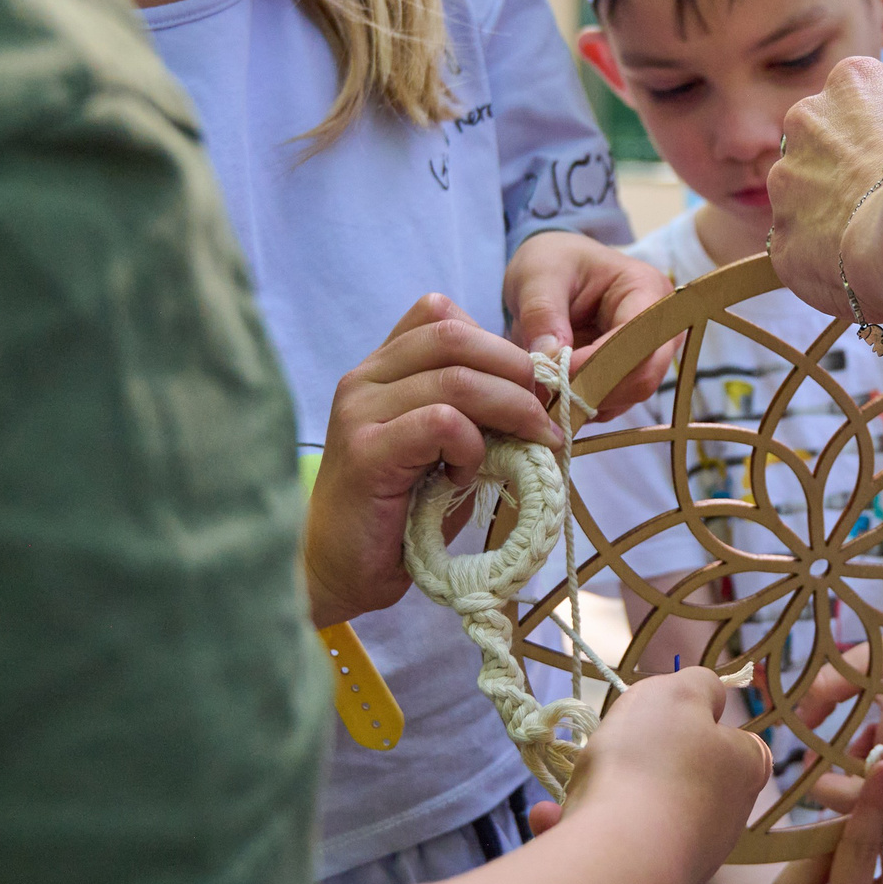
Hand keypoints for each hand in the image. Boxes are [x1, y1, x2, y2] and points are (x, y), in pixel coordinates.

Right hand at [304, 293, 563, 627]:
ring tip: (522, 448)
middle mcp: (365, 378)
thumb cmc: (400, 511)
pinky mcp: (365, 452)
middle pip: (453, 334)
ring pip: (455, 378)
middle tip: (543, 415)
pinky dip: (471, 447)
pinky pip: (440, 423)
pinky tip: (465, 477)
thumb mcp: (446, 448)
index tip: (531, 384)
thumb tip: (542, 392)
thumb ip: (478, 411)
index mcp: (383, 368)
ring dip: (508, 410)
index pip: (441, 314)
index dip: (496, 341)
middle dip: (515, 370)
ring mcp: (359, 411)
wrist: (338, 569)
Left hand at [504, 231, 676, 416]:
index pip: (640, 339)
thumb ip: (542, 314)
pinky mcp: (627, 376)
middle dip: (594, 390)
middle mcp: (658, 327)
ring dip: (585, 401)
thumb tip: (549, 359)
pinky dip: (581, 406)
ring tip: (543, 390)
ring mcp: (646, 355)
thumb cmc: (552, 261)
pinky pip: (611, 404)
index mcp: (645, 289)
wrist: (552, 268)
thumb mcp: (538, 277)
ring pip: (627, 396)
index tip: (554, 371)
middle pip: (644, 376)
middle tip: (547, 391)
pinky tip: (553, 393)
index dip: (601, 363)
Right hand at [557, 668, 776, 874]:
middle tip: (617, 747)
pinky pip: (611, 845)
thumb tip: (711, 696)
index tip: (665, 718)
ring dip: (599, 793)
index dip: (700, 722)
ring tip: (574, 786)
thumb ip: (699, 684)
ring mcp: (688, 855)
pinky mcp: (647, 882)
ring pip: (640, 810)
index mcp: (743, 771)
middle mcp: (725, 818)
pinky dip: (581, 828)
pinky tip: (551, 819)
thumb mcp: (678, 693)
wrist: (618, 858)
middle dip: (641, 760)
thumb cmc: (651, 763)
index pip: (736, 741)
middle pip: (683, 774)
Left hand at [768, 56, 882, 321]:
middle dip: (844, 173)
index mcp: (850, 83)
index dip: (878, 141)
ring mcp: (787, 180)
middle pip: (821, 147)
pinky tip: (860, 272)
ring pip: (803, 199)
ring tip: (877, 241)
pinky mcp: (781, 240)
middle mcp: (806, 119)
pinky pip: (800, 252)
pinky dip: (824, 265)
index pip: (855, 106)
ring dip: (830, 217)